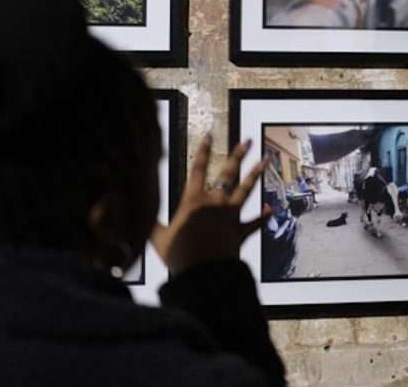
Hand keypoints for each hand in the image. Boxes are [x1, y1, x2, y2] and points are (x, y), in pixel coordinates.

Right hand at [151, 135, 270, 274]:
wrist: (203, 272)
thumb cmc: (178, 254)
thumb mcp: (158, 238)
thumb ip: (151, 225)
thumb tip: (136, 218)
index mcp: (193, 200)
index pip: (198, 169)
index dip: (204, 151)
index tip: (210, 135)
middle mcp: (214, 202)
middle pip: (228, 173)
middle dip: (238, 155)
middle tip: (248, 141)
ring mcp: (230, 215)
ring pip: (246, 190)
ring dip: (255, 175)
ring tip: (265, 161)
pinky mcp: (240, 231)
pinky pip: (254, 222)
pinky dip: (263, 216)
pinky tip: (270, 208)